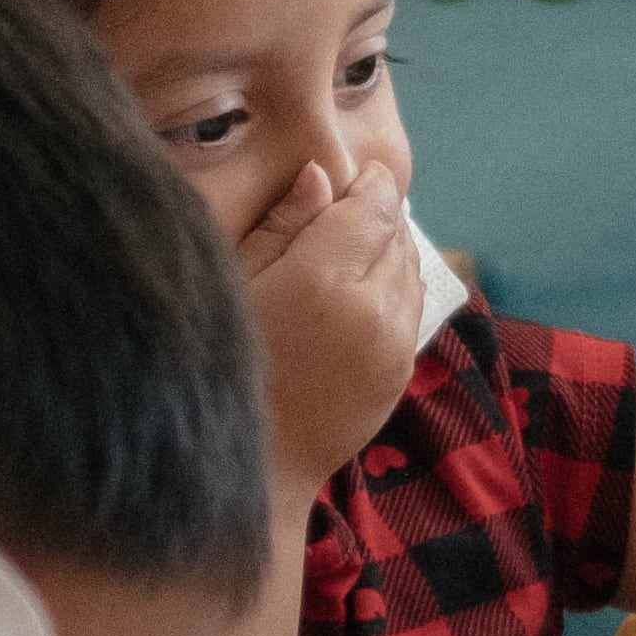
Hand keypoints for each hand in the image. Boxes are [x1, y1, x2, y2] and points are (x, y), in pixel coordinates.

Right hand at [242, 161, 425, 492]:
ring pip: (410, 268)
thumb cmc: (224, 364)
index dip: (366, 183)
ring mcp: (395, 342)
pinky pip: (411, 305)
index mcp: (324, 280)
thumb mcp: (236, 287)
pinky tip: (358, 296)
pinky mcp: (402, 368)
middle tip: (338, 215)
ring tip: (347, 256)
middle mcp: (373, 307)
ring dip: (388, 251)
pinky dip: (395, 288)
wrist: (254, 460)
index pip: (372, 205)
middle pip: (396, 233)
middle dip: (374, 217)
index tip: (346, 178)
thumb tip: (321, 176)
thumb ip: (281, 229)